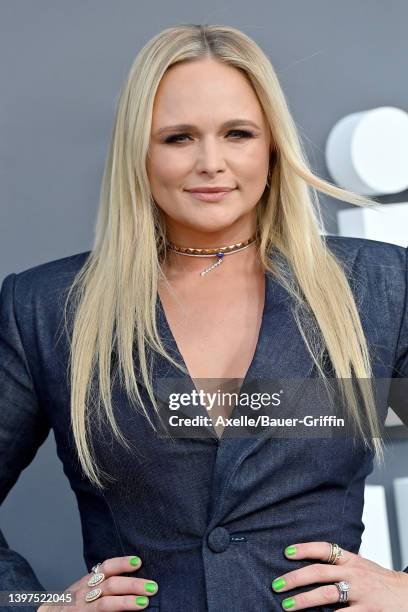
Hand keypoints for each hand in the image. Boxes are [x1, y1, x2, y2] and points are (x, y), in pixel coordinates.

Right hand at [37, 555, 157, 610]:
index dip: (122, 563)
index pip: (106, 568)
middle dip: (132, 584)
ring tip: (144, 601)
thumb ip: (102, 582)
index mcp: (87, 582)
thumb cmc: (72, 604)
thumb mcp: (84, 588)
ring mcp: (83, 608)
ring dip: (127, 602)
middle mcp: (85, 594)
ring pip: (105, 604)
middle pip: (110, 585)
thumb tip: (132, 578)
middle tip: (153, 586)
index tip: (138, 562)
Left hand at [270, 541, 407, 609]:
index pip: (324, 549)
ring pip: (326, 595)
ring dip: (304, 601)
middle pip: (319, 573)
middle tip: (276, 584)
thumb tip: (315, 559)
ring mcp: (360, 594)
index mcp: (351, 560)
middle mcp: (354, 574)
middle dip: (295, 578)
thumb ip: (341, 564)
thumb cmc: (380, 581)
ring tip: (286, 605)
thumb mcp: (362, 566)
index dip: (304, 549)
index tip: (286, 552)